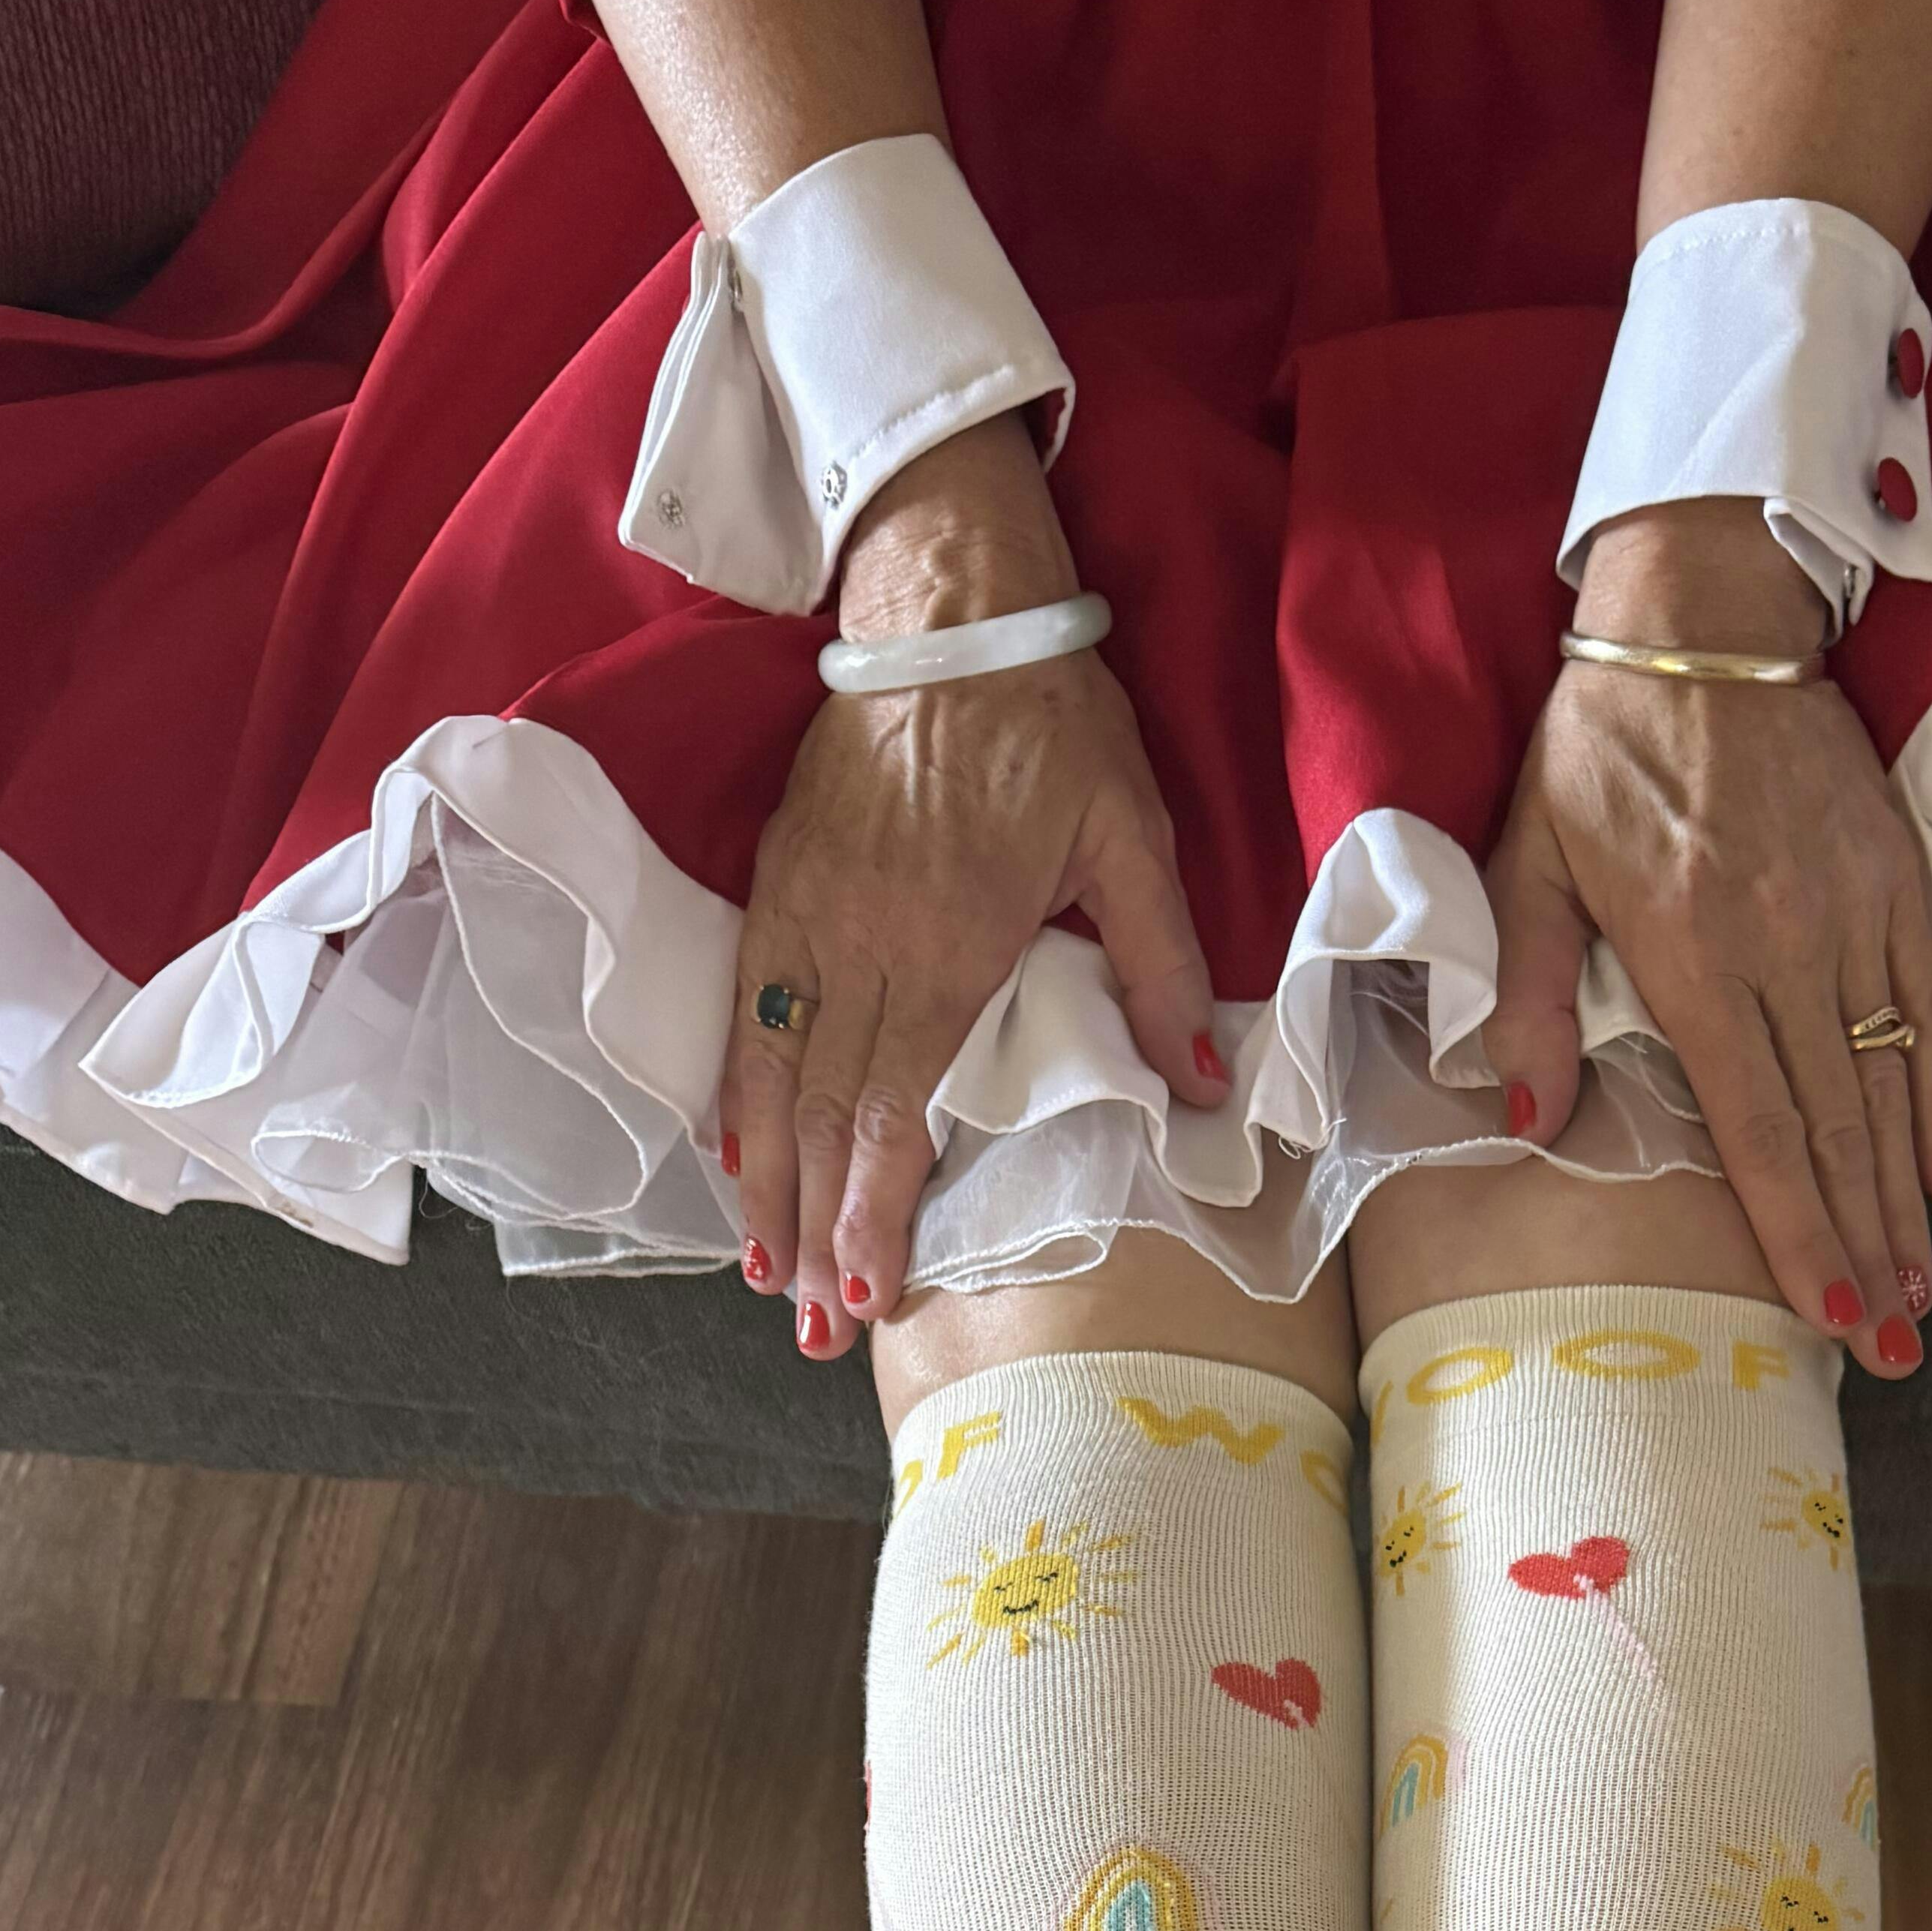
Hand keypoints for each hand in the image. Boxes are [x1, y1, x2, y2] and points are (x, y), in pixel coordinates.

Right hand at [725, 412, 1233, 1355]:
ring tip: (762, 1269)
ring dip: (764, 1180)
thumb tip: (1200, 1085)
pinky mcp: (778, 877)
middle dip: (814, 1229)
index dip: (876, 1207)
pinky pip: (745, 1004)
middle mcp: (864, 940)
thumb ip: (1160, 966)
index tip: (869, 1288)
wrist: (954, 606)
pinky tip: (730, 1155)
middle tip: (810, 1324)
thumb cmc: (1054, 722)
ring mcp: (809, 910)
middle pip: (826, 1113)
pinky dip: (734, 1089)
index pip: (898, 1109)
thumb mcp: (1134, 836)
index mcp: (951, 944)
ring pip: (773, 1072)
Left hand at [1481, 500, 1931, 1378]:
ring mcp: (1850, 915)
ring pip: (1889, 1082)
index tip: (1827, 1312)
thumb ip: (1529, 997)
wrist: (1702, 621)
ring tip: (1921, 1291)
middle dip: (1865, 1246)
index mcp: (1690, 956)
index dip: (1796, 1228)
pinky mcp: (1896, 881)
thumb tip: (1525, 1125)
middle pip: (1834, 1128)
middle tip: (1892, 1348)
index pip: (1756, 1126)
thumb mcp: (1529, 862)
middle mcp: (1783, 948)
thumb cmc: (1601, 749)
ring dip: (1907, 1195)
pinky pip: (1930, 1005)